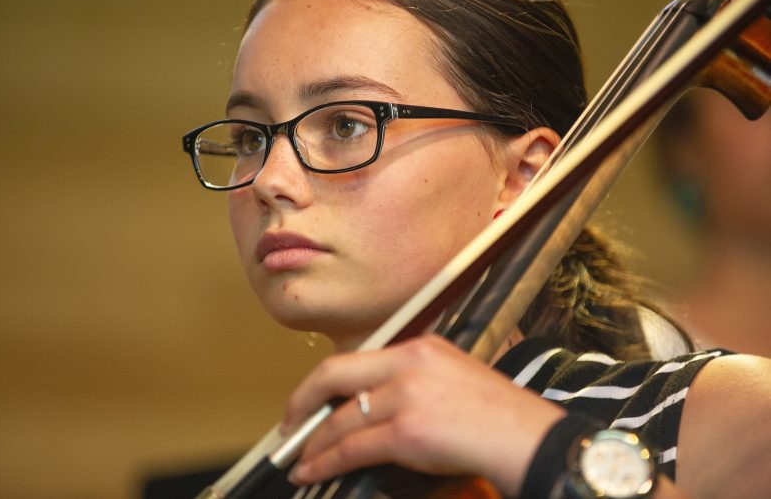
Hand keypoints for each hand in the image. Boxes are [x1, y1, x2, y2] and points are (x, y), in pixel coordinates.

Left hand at [281, 334, 564, 496]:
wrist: (532, 441)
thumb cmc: (501, 419)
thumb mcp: (454, 381)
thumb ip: (413, 383)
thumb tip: (371, 408)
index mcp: (422, 347)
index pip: (357, 360)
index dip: (323, 382)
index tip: (309, 399)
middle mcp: (410, 363)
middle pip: (335, 375)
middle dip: (302, 402)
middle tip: (287, 424)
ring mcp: (408, 396)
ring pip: (340, 418)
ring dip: (311, 443)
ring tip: (298, 459)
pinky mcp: (408, 431)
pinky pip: (351, 447)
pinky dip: (324, 462)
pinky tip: (312, 471)